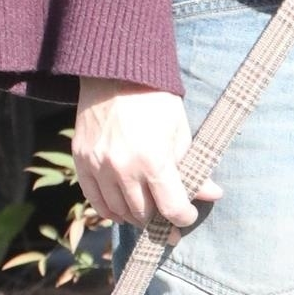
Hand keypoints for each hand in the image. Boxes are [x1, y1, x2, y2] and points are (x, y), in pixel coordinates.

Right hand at [72, 81, 216, 231]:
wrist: (116, 75)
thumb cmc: (156, 102)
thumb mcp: (181, 132)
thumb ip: (192, 167)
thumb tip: (212, 194)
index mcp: (154, 160)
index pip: (171, 208)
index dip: (183, 217)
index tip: (187, 217)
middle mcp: (123, 168)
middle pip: (144, 214)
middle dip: (159, 220)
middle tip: (168, 219)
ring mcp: (99, 166)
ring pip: (119, 211)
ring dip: (135, 217)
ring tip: (147, 214)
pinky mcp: (81, 161)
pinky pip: (94, 200)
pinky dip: (109, 211)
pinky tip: (121, 211)